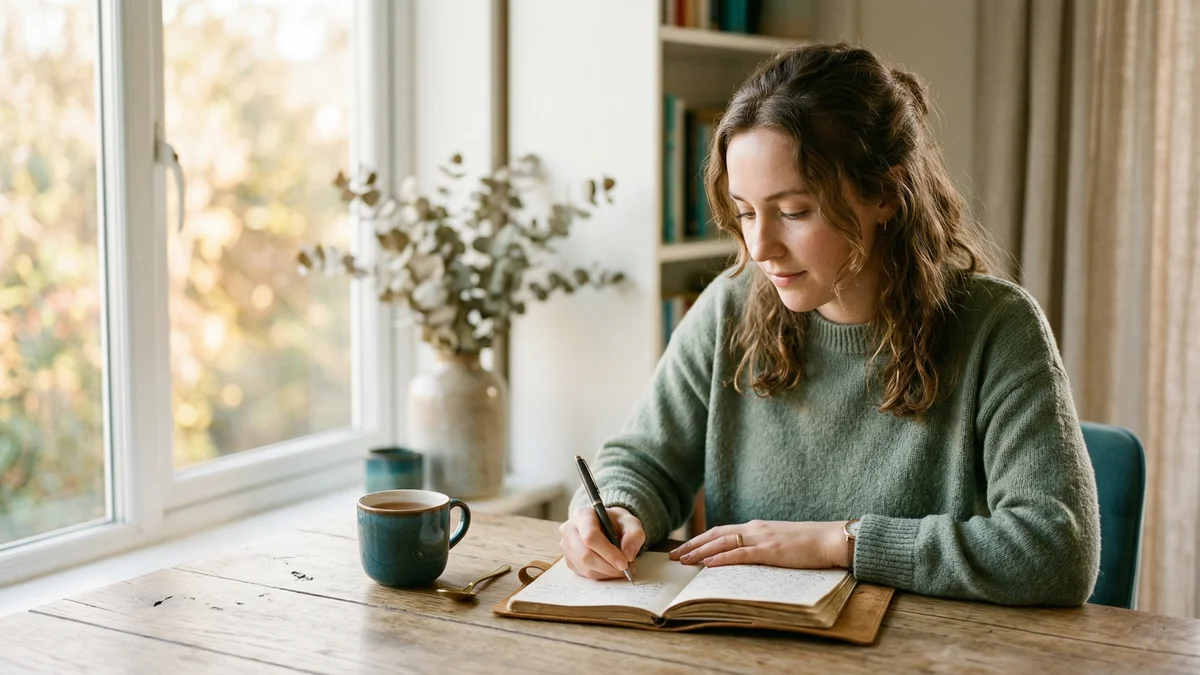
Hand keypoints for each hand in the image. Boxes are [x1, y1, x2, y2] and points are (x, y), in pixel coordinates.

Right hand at [559, 506, 645, 578]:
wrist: (606, 525)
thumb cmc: (616, 522)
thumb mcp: (631, 522)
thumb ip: (634, 535)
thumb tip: (628, 556)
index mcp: (583, 515)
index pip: (590, 536)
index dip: (608, 552)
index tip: (624, 563)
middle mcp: (569, 530)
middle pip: (585, 555)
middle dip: (609, 567)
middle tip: (626, 569)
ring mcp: (566, 546)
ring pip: (585, 567)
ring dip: (606, 573)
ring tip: (621, 569)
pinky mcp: (568, 560)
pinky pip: (584, 574)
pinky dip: (601, 575)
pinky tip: (610, 569)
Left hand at [669, 520, 848, 568]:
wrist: (831, 539)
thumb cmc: (809, 544)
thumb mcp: (780, 542)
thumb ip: (762, 547)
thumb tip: (747, 558)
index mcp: (757, 528)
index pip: (721, 531)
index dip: (700, 539)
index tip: (684, 548)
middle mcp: (755, 529)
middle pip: (715, 534)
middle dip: (693, 544)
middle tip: (674, 555)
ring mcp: (762, 538)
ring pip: (723, 542)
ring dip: (701, 551)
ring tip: (684, 560)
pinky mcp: (771, 550)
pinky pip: (741, 554)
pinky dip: (723, 558)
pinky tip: (709, 564)